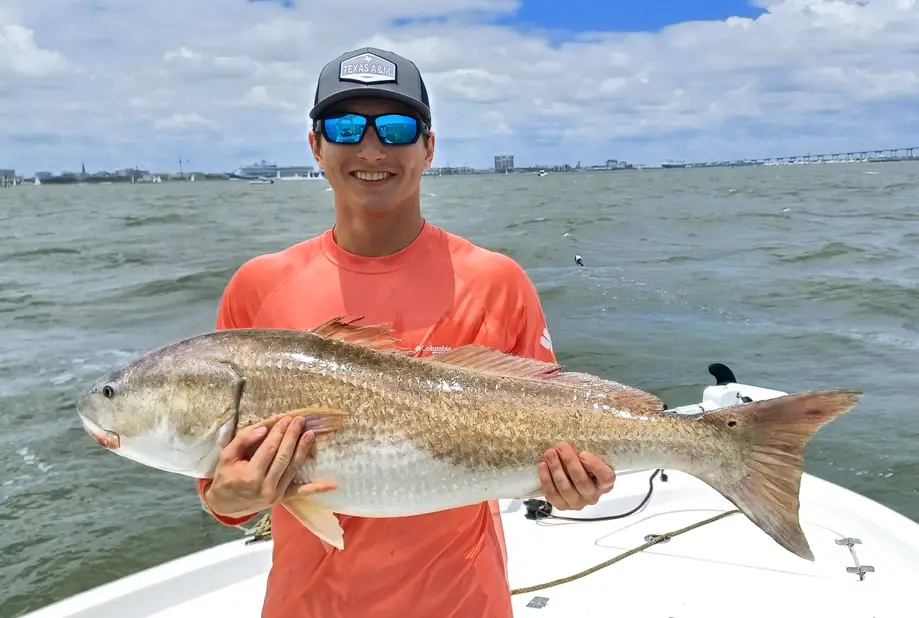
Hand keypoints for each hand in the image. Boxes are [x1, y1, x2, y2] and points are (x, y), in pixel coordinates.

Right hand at [204, 416, 336, 517]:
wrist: (224, 504)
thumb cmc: (225, 477)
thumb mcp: (226, 456)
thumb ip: (243, 440)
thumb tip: (264, 429)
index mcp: (250, 476)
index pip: (269, 450)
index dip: (279, 433)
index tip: (286, 419)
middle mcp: (265, 487)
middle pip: (283, 457)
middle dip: (292, 437)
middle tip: (300, 421)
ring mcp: (275, 494)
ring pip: (293, 469)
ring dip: (303, 450)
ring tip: (310, 434)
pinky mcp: (282, 499)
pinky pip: (301, 492)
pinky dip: (317, 488)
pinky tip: (332, 483)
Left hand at [537, 441, 615, 510]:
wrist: (568, 476)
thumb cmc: (581, 462)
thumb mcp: (589, 455)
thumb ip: (588, 449)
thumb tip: (580, 431)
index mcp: (605, 483)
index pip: (606, 477)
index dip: (595, 466)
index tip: (583, 453)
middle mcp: (593, 495)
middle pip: (582, 481)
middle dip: (570, 462)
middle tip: (561, 446)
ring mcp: (577, 503)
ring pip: (566, 488)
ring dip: (556, 469)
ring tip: (549, 453)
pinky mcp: (562, 506)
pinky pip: (553, 494)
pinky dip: (546, 479)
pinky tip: (543, 465)